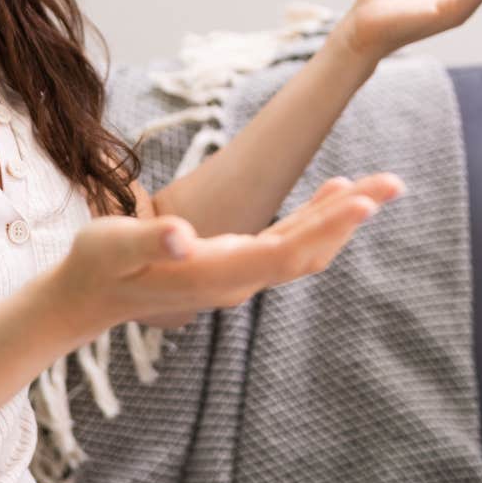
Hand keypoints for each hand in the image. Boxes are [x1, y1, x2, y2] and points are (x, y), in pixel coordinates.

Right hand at [54, 174, 405, 336]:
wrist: (86, 299)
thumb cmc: (96, 267)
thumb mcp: (111, 247)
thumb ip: (148, 241)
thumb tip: (181, 237)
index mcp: (214, 275)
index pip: (284, 251)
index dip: (326, 225)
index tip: (364, 200)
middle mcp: (236, 281)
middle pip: (306, 250)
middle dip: (351, 217)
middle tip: (395, 183)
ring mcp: (238, 276)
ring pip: (302, 248)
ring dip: (341, 218)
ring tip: (380, 185)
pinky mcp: (233, 265)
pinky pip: (286, 244)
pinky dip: (314, 219)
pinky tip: (333, 195)